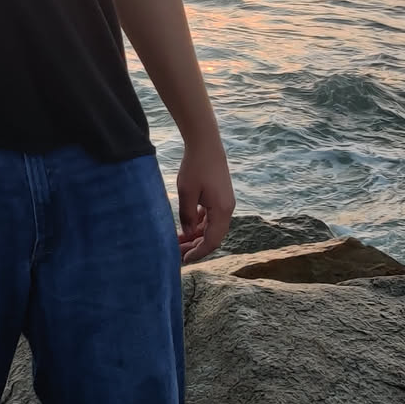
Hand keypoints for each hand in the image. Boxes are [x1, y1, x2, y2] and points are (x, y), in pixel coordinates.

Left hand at [176, 140, 235, 263]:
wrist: (206, 143)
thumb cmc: (195, 166)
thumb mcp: (186, 192)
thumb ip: (187, 215)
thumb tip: (188, 234)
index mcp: (222, 210)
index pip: (212, 241)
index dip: (198, 252)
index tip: (184, 259)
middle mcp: (227, 208)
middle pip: (213, 236)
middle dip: (196, 246)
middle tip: (177, 252)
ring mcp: (225, 202)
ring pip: (212, 226)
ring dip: (196, 235)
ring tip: (179, 240)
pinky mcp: (220, 196)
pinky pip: (211, 216)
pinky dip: (200, 223)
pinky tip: (187, 225)